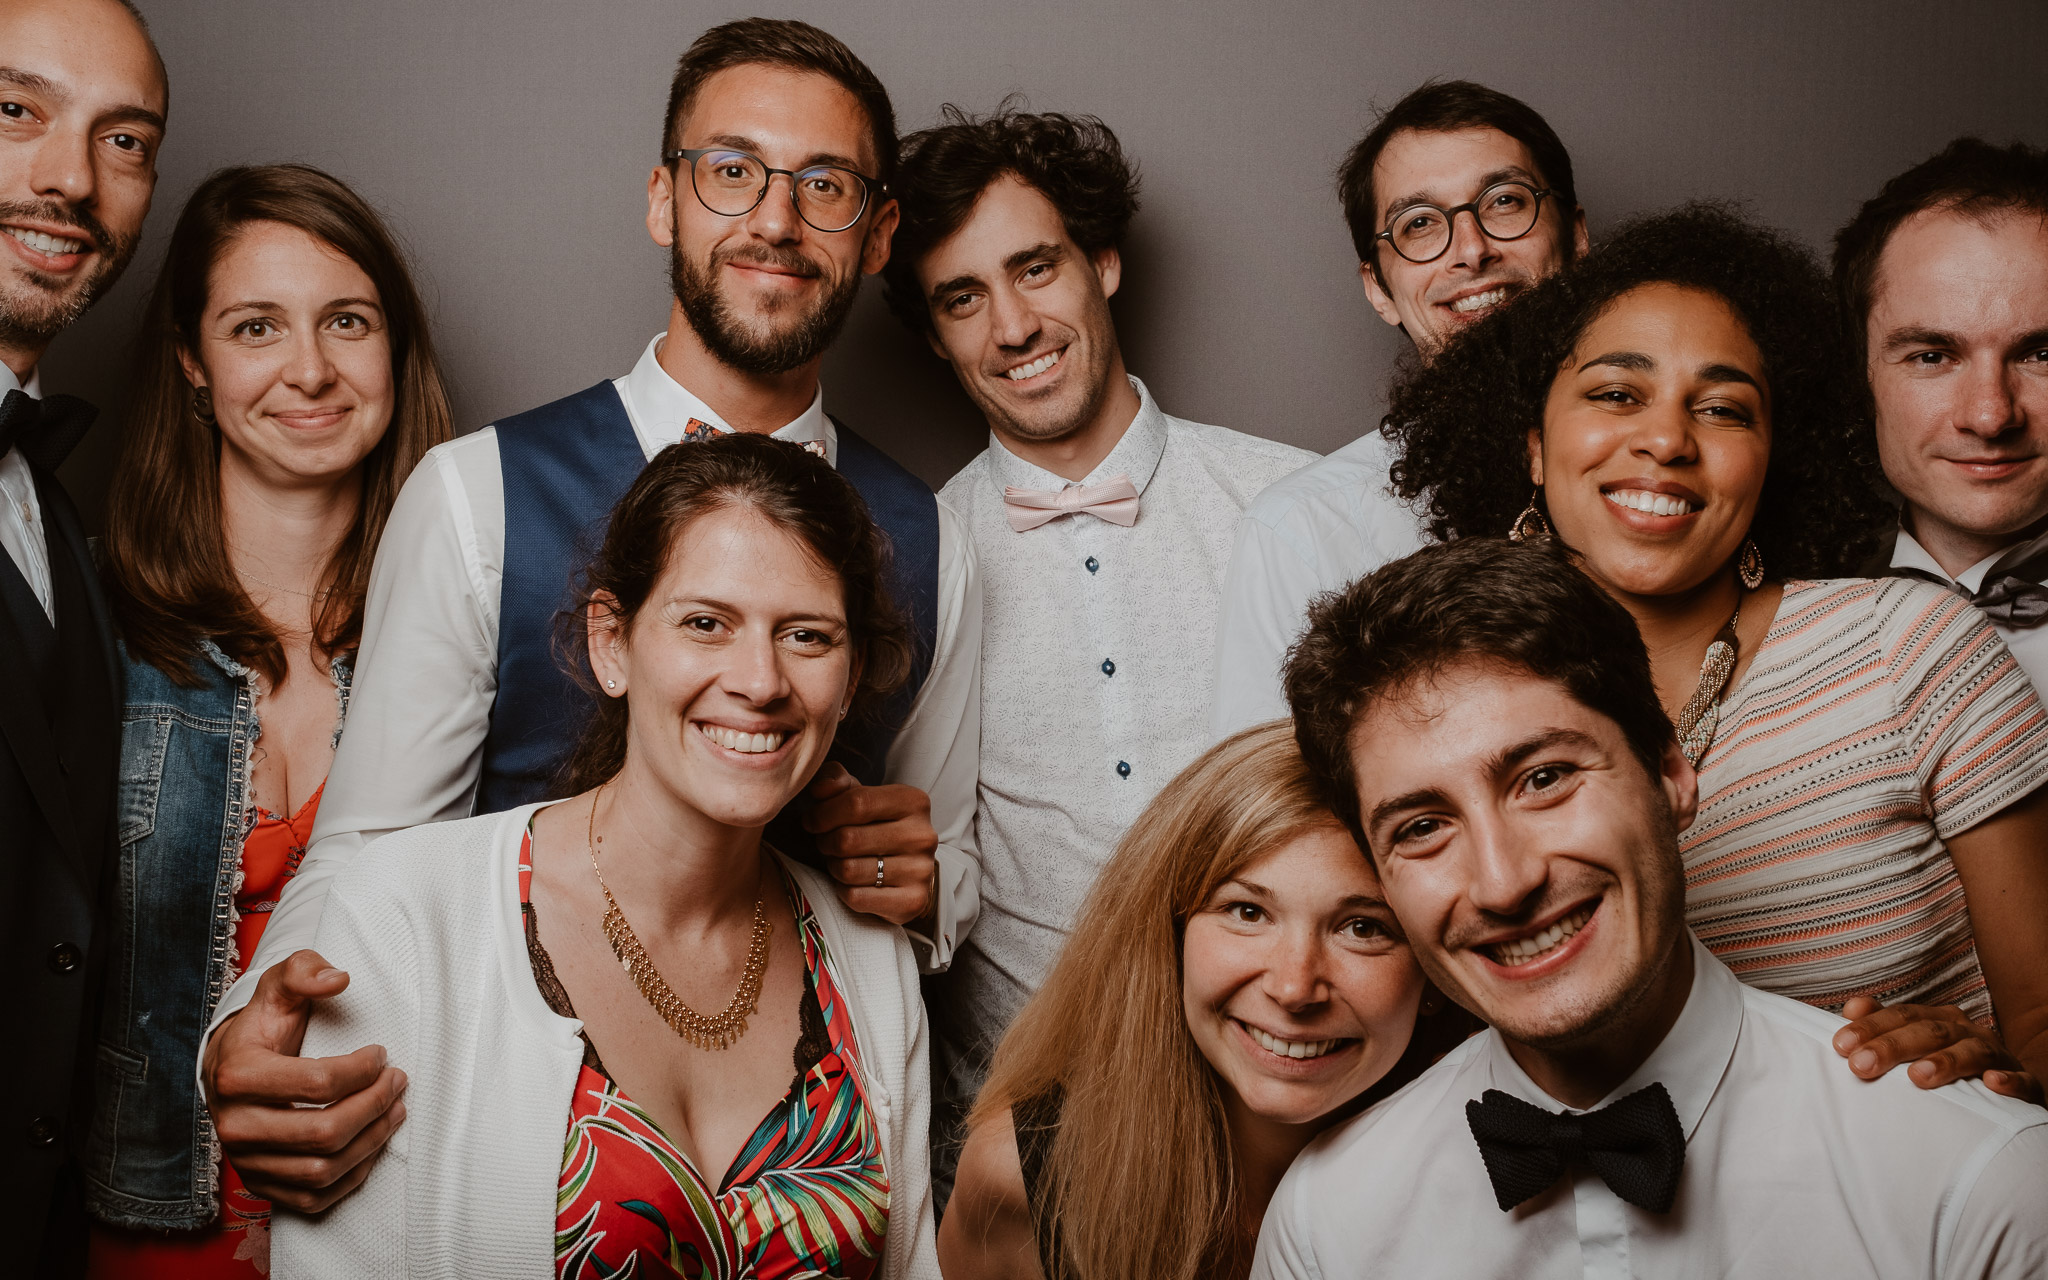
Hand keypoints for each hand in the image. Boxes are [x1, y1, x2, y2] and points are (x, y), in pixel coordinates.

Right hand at [201, 949, 407, 1211]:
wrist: (229, 1071)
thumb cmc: (262, 1029)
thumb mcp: (277, 987)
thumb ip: (303, 971)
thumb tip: (338, 980)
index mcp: (237, 1076)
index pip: (318, 1083)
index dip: (362, 1070)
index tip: (382, 1054)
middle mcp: (235, 1126)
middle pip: (324, 1133)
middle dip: (374, 1106)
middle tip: (399, 1082)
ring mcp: (247, 1161)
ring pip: (322, 1170)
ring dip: (371, 1142)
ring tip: (395, 1111)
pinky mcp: (262, 1185)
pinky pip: (314, 1197)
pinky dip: (353, 1175)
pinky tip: (373, 1143)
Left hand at [805, 763, 938, 928]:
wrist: (911, 870)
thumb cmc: (877, 827)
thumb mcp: (860, 796)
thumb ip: (836, 781)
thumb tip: (820, 787)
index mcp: (913, 801)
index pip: (856, 803)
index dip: (823, 813)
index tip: (812, 820)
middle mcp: (922, 835)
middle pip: (848, 839)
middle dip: (825, 842)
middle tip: (826, 843)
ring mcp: (921, 870)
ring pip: (849, 870)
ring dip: (834, 867)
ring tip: (839, 861)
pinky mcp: (912, 901)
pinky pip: (856, 897)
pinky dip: (844, 891)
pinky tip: (852, 883)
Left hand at [1832, 996, 2041, 1103]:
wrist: (2010, 1083)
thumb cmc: (1950, 1062)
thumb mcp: (1918, 1042)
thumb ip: (1884, 1026)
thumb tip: (1850, 1008)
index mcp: (1939, 1021)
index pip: (1901, 1017)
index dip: (1871, 1028)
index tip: (1840, 1045)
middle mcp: (1967, 1032)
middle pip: (1929, 1032)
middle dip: (1893, 1046)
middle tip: (1861, 1066)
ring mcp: (1998, 1056)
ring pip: (1972, 1051)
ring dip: (1946, 1062)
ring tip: (1918, 1078)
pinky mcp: (2026, 1084)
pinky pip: (2022, 1080)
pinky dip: (2009, 1081)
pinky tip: (1992, 1084)